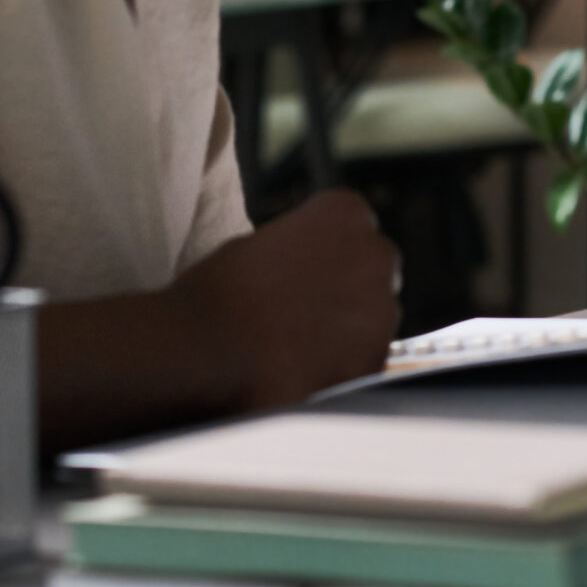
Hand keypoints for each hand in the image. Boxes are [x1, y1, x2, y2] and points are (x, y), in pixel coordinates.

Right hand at [173, 189, 400, 406]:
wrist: (204, 352)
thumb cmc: (216, 292)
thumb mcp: (257, 244)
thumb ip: (298, 250)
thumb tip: (305, 273)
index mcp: (346, 212)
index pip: (351, 228)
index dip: (325, 255)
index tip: (300, 275)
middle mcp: (376, 253)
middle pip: (373, 271)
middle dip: (349, 290)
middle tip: (302, 314)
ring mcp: (383, 309)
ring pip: (374, 320)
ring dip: (348, 332)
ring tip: (296, 350)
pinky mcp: (376, 359)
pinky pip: (365, 362)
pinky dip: (342, 369)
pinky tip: (303, 374)